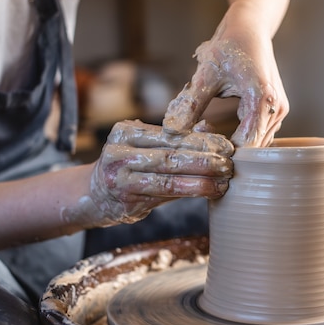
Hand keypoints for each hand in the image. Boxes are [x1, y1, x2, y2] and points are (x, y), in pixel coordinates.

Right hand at [62, 120, 233, 227]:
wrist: (92, 197)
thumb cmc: (128, 170)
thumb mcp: (145, 148)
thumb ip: (174, 141)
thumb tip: (208, 127)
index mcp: (125, 131)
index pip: (170, 134)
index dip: (201, 140)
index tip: (227, 146)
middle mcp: (119, 150)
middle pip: (170, 152)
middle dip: (205, 158)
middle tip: (231, 163)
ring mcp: (120, 175)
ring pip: (168, 174)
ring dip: (201, 178)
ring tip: (225, 179)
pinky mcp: (125, 197)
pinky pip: (163, 193)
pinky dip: (190, 191)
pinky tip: (209, 191)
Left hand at [162, 20, 288, 146]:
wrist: (250, 27)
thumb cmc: (230, 45)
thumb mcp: (206, 73)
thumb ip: (191, 104)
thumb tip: (172, 129)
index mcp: (263, 98)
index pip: (247, 143)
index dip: (222, 150)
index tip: (198, 143)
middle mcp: (277, 108)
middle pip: (252, 147)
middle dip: (224, 146)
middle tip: (197, 132)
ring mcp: (278, 111)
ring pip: (255, 143)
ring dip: (230, 142)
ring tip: (203, 126)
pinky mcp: (274, 111)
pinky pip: (256, 134)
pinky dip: (237, 135)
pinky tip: (214, 123)